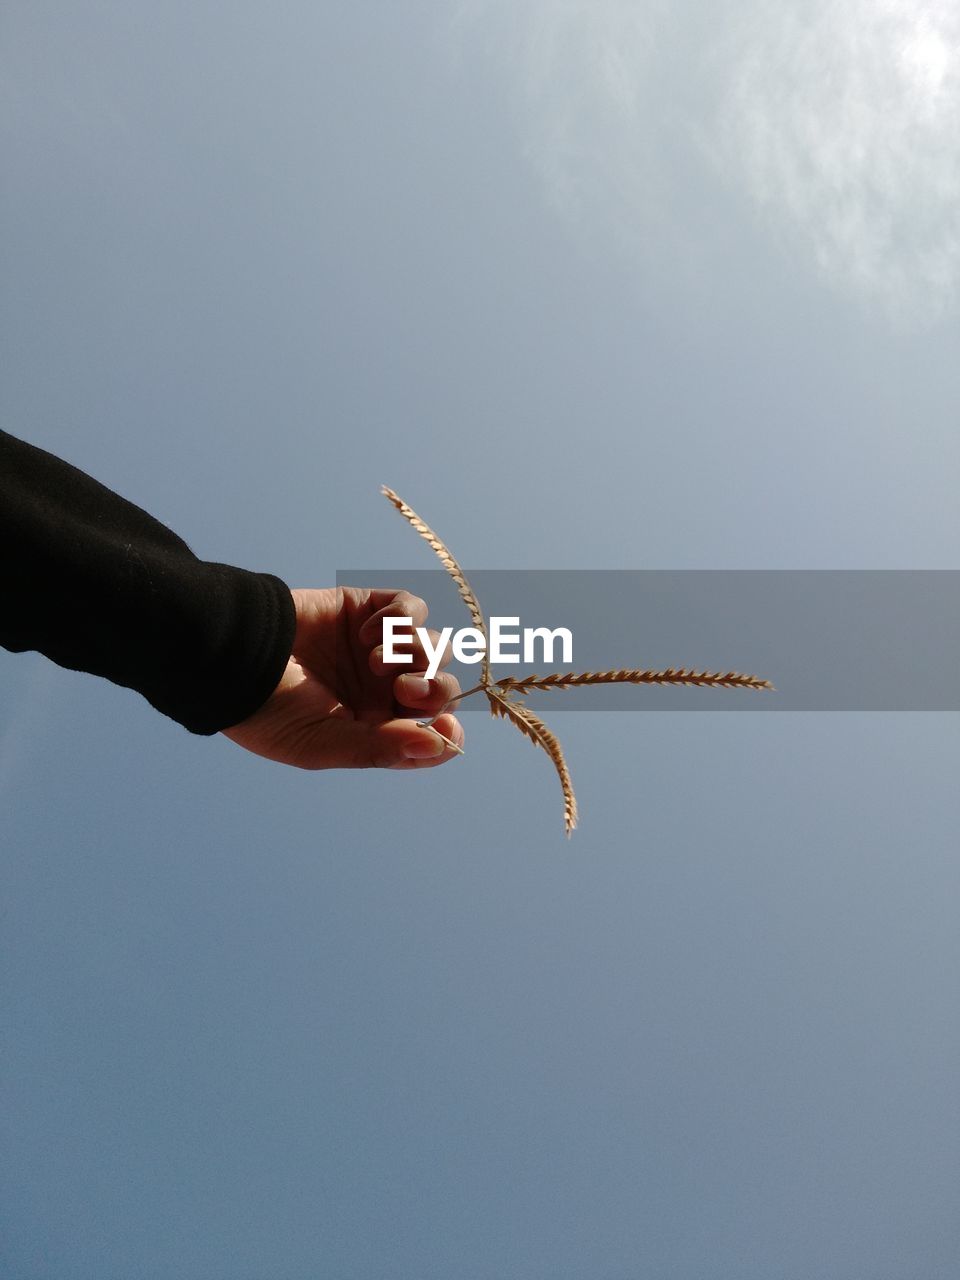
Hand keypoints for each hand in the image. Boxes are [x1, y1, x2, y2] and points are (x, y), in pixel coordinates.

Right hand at [221, 587, 463, 768]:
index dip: (448, 734)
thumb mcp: (322, 745)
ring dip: (415, 653)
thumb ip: (381, 748)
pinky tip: (366, 633)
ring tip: (373, 661)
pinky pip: (412, 608)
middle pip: (441, 688)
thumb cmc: (270, 712)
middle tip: (402, 689)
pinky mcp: (369, 609)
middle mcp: (383, 689)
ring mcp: (380, 648)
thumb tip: (438, 748)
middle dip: (434, 689)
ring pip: (434, 646)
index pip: (433, 734)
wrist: (234, 655)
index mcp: (376, 729)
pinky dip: (400, 618)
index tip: (444, 728)